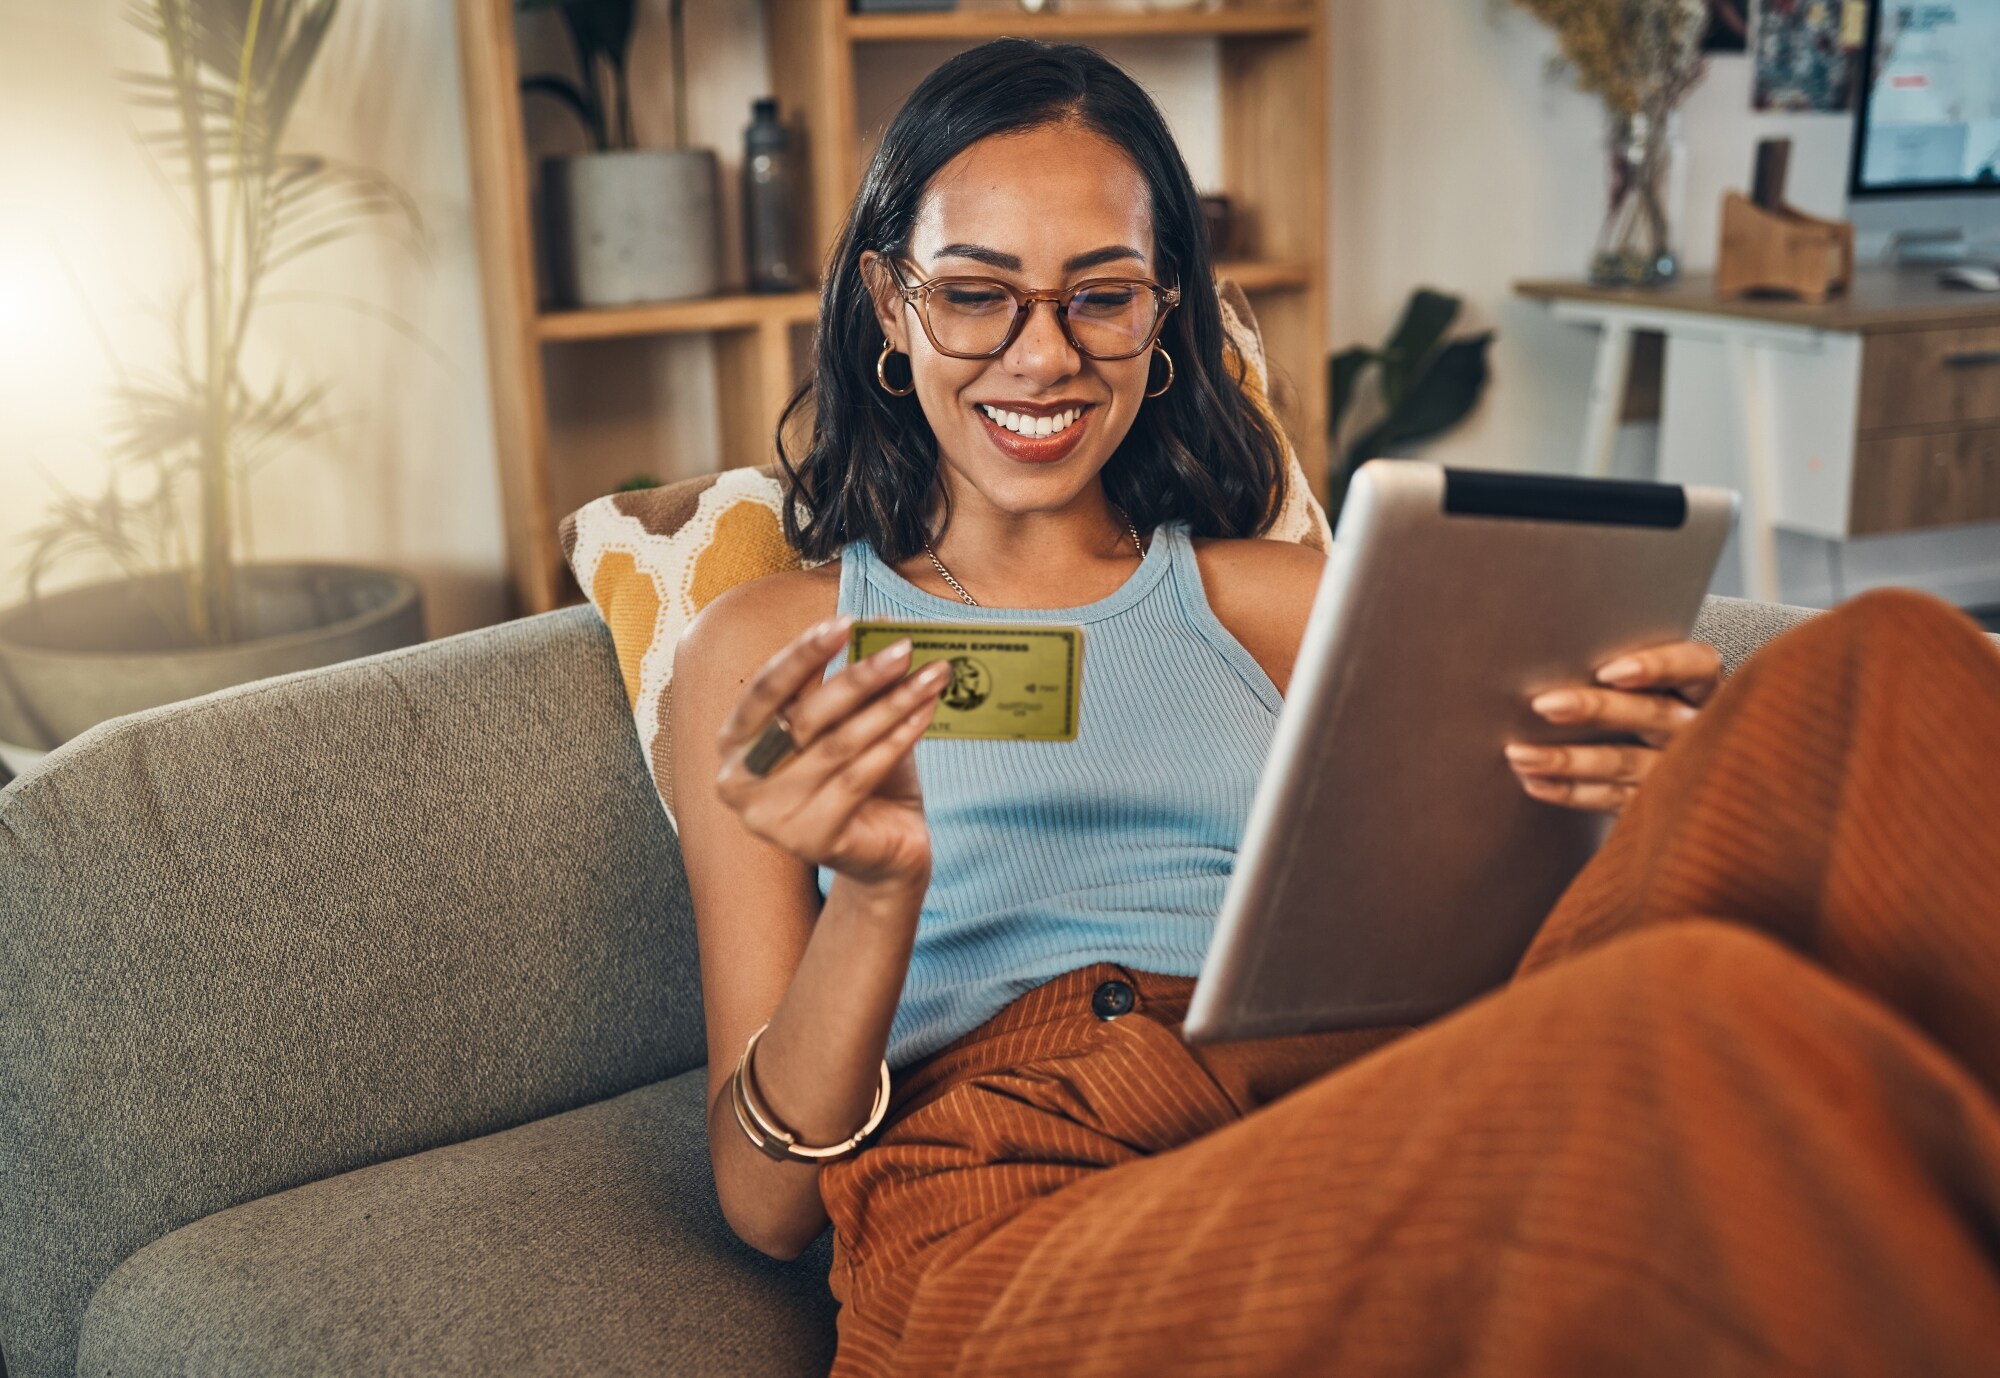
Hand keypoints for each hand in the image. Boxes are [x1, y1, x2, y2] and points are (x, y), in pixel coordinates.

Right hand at [715, 617, 952, 888]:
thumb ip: (850, 685)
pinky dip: (897, 739)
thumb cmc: (859, 782)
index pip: (766, 688)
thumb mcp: (846, 725)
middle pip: (805, 716)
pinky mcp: (810, 840)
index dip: (804, 653)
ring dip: (891, 704)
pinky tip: (925, 713)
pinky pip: (860, 776)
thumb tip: (881, 626)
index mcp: (734, 743)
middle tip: (904, 648)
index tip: (846, 622)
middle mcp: (739, 782)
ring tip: (931, 675)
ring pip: (838, 745)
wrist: (884, 854)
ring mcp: (771, 817)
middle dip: (859, 676)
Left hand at [1504, 640, 1722, 814]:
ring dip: (1567, 759)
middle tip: (1544, 705)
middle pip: (1652, 714)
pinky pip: (1611, 799)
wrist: (1682, 776)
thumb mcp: (1645, 683)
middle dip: (1596, 709)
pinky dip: (1569, 792)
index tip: (1608, 670)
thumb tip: (1547, 655)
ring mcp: (1679, 771)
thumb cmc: (1640, 704)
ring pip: (1624, 762)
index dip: (1657, 666)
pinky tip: (1534, 783)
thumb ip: (1616, 671)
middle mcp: (1696, 728)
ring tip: (1519, 753)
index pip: (1695, 666)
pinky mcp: (1656, 804)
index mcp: (1702, 688)